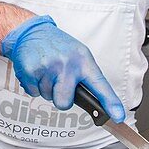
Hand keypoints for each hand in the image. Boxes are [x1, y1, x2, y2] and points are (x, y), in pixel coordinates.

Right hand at [1, 15, 125, 121]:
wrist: (32, 31)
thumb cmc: (58, 47)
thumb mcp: (78, 56)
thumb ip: (86, 78)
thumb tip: (97, 105)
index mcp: (83, 60)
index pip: (100, 85)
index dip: (110, 103)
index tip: (118, 116)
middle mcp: (67, 64)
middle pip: (65, 103)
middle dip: (60, 99)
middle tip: (58, 83)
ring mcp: (48, 67)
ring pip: (48, 98)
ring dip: (46, 88)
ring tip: (46, 70)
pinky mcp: (31, 71)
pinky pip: (33, 93)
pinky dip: (34, 86)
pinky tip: (37, 71)